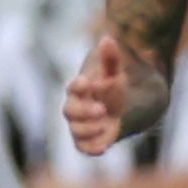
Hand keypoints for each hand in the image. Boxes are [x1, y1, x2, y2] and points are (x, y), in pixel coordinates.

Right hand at [63, 35, 132, 156]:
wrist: (118, 109)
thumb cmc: (110, 88)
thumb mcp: (114, 73)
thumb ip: (110, 58)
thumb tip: (108, 39)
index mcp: (79, 90)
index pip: (72, 87)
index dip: (78, 86)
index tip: (87, 82)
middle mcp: (75, 109)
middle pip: (70, 112)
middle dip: (85, 111)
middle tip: (103, 109)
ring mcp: (80, 126)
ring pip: (76, 131)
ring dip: (90, 129)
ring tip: (106, 124)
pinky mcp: (87, 141)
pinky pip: (83, 147)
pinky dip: (92, 148)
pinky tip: (104, 146)